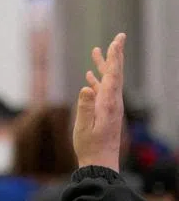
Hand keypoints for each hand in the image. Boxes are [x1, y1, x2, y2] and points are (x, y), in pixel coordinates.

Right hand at [73, 33, 125, 171]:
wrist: (100, 162)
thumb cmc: (90, 146)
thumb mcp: (84, 128)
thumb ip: (85, 107)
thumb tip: (86, 87)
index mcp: (108, 103)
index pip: (113, 75)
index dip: (114, 57)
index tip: (116, 41)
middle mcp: (112, 102)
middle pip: (115, 74)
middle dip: (114, 55)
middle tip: (117, 37)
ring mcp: (109, 107)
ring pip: (108, 81)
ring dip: (103, 66)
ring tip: (96, 51)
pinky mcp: (104, 112)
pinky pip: (101, 92)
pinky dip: (96, 81)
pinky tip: (89, 77)